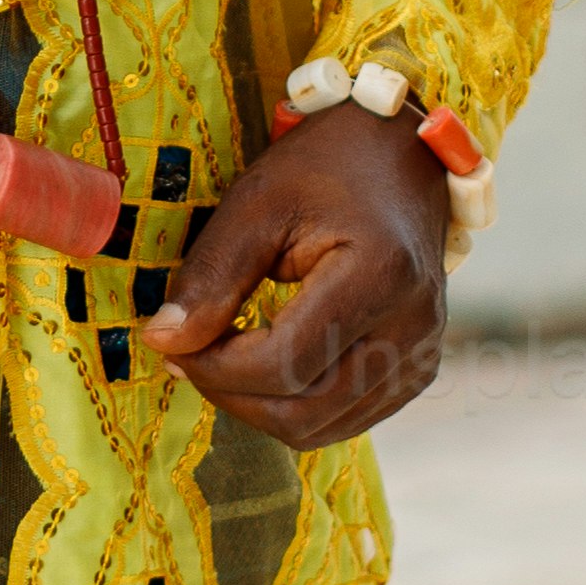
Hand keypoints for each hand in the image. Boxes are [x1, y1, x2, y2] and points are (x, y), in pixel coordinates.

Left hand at [138, 108, 451, 450]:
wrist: (403, 157)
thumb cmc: (325, 168)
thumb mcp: (257, 203)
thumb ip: (212, 275)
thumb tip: (163, 341)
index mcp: (380, 275)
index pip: (282, 365)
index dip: (213, 367)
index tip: (170, 341)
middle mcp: (413, 326)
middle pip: (301, 411)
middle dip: (228, 393)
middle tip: (187, 353)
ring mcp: (422, 354)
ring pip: (319, 428)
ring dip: (257, 406)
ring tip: (223, 357)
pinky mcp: (417, 370)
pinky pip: (343, 419)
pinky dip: (294, 405)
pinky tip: (266, 364)